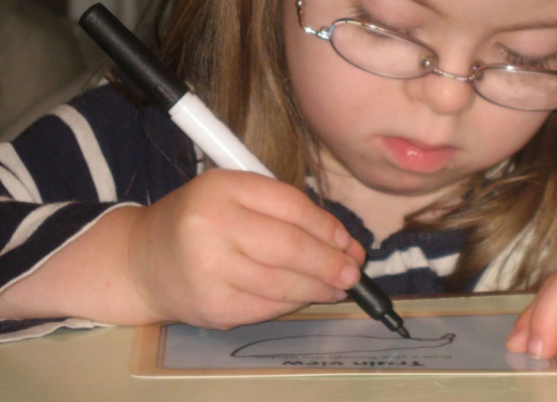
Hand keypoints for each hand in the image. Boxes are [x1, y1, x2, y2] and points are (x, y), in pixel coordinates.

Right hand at [124, 169, 365, 329]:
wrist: (142, 261)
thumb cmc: (200, 224)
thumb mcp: (234, 197)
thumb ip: (286, 212)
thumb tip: (346, 244)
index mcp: (222, 187)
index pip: (292, 206)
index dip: (329, 227)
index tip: (349, 242)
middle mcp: (212, 225)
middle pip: (291, 247)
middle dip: (331, 263)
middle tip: (354, 272)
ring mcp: (209, 268)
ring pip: (284, 283)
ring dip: (320, 288)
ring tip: (339, 287)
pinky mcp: (213, 305)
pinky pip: (268, 307)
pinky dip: (294, 304)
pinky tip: (307, 298)